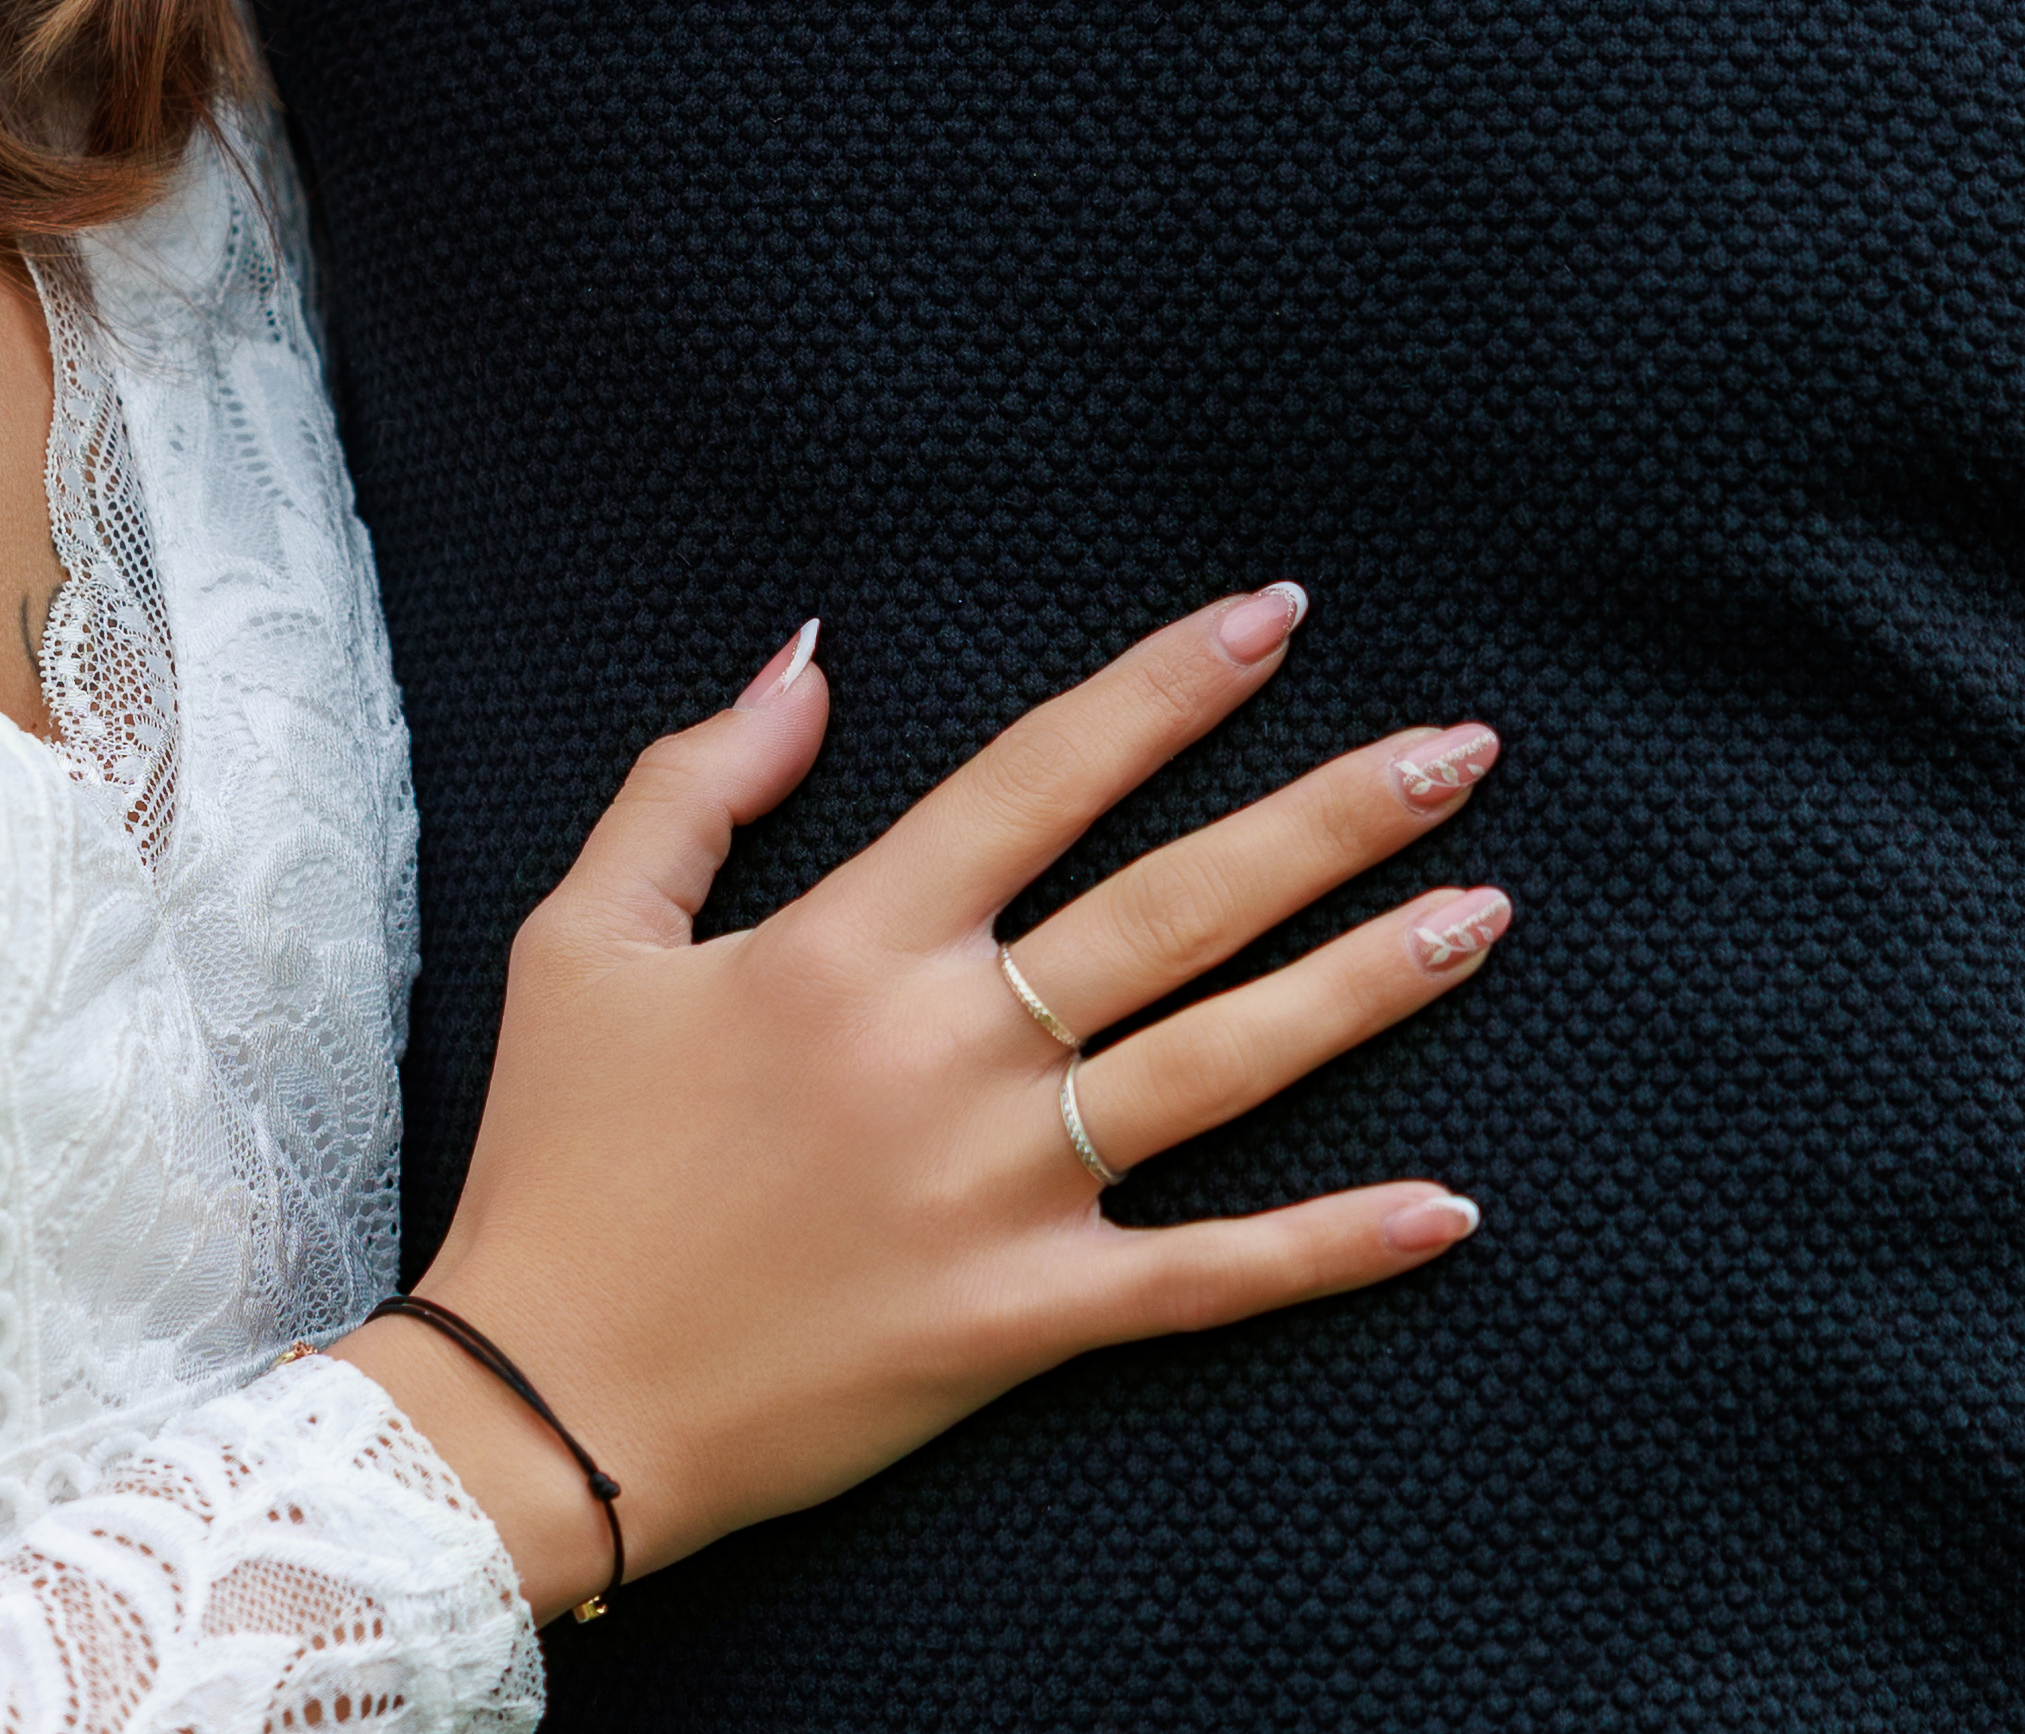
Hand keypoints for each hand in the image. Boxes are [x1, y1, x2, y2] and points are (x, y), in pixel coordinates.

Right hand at [338, 589, 1503, 1615]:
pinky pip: (1206, 1282)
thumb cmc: (563, 1159)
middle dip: (1328, 816)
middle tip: (1458, 751)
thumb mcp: (585, 935)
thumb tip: (806, 659)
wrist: (545, 1404)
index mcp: (849, 941)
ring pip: (1219, 1065)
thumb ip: (696, 783)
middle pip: (1175, 904)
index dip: (1165, 690)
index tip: (1272, 620)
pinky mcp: (1021, 1322)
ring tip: (1480, 914)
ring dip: (1362, 986)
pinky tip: (1447, 1208)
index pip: (1043, 776)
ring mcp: (998, 1191)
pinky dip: (1330, 1248)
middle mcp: (946, 1049)